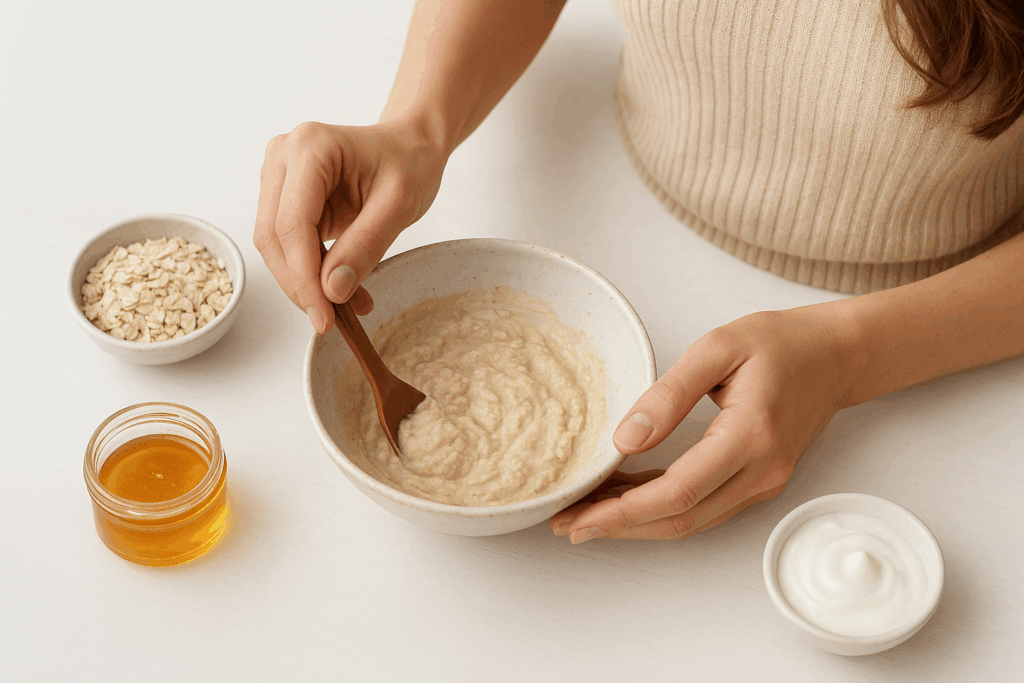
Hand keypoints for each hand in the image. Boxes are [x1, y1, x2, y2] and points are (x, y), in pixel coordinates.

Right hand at [254, 119, 446, 329]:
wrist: (408, 146)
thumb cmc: (408, 163)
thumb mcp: (400, 205)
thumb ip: (366, 246)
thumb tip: (331, 291)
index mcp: (310, 147)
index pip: (292, 224)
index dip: (303, 276)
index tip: (324, 316)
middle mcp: (282, 155)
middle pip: (274, 237)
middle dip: (300, 285)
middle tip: (332, 320)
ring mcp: (277, 174)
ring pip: (274, 244)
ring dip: (304, 282)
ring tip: (347, 305)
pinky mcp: (282, 195)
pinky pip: (286, 242)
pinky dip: (309, 271)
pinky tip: (339, 287)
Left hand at [551, 306, 859, 541]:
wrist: (838, 355)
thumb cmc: (781, 342)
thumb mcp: (718, 348)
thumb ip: (669, 394)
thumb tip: (625, 439)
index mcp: (749, 437)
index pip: (677, 493)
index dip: (623, 513)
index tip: (580, 517)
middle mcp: (761, 472)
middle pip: (679, 520)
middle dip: (618, 527)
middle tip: (568, 523)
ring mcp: (763, 483)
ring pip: (690, 521)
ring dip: (637, 522)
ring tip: (588, 512)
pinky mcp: (759, 482)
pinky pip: (703, 506)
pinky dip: (661, 507)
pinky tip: (627, 495)